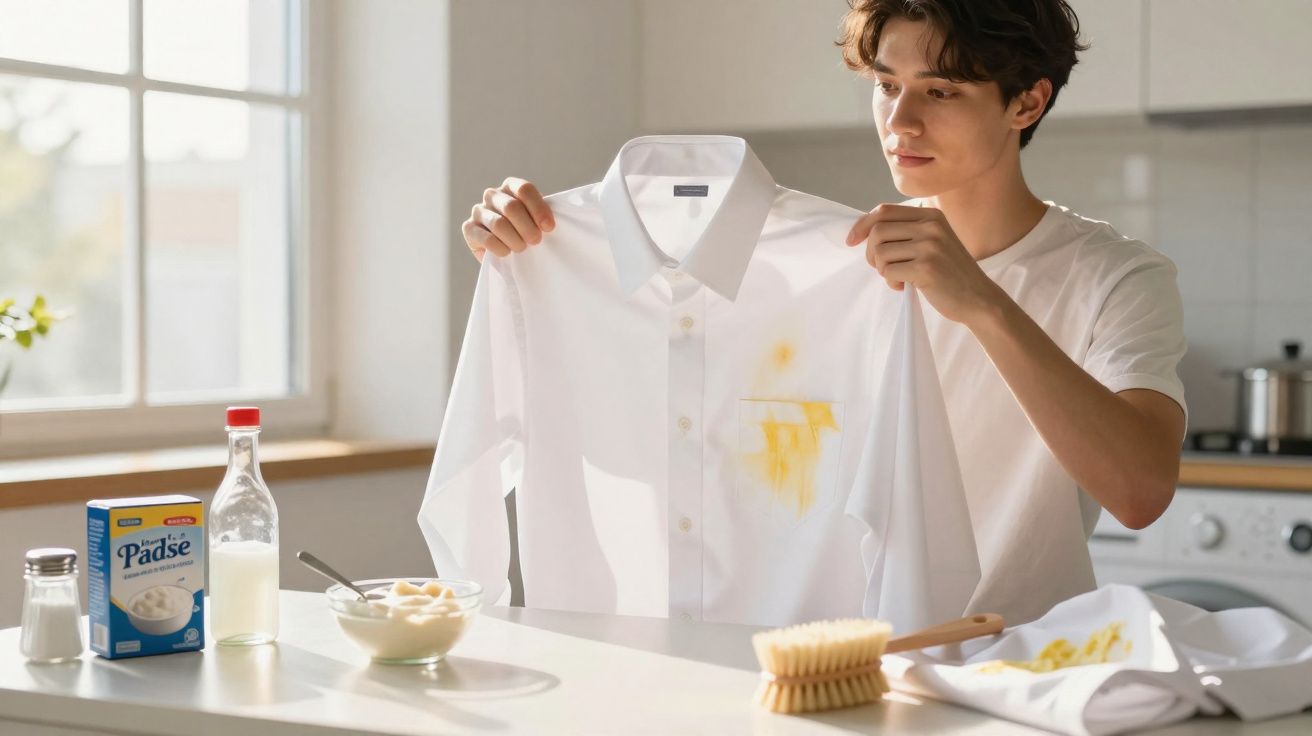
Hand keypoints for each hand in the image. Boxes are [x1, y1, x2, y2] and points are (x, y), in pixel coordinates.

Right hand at [462, 177, 555, 260]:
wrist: (507, 253)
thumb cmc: (525, 233)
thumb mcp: (536, 221)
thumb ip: (542, 217)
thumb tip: (549, 225)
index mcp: (510, 186)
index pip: (524, 189)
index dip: (538, 209)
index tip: (549, 227)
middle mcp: (492, 195)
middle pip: (511, 207)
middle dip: (527, 228)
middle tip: (535, 241)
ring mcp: (478, 211)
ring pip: (499, 224)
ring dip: (515, 240)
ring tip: (521, 248)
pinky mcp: (468, 228)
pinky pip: (487, 239)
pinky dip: (501, 249)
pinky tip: (506, 253)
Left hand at [846, 203, 1004, 325]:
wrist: (979, 298)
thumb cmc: (950, 273)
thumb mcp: (933, 241)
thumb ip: (906, 232)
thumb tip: (864, 230)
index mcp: (931, 215)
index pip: (884, 210)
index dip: (862, 225)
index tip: (851, 240)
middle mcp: (930, 226)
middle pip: (877, 231)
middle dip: (871, 253)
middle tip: (882, 268)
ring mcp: (929, 246)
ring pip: (880, 253)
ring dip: (883, 270)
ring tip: (899, 278)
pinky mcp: (926, 268)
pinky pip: (888, 271)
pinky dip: (891, 282)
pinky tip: (905, 286)